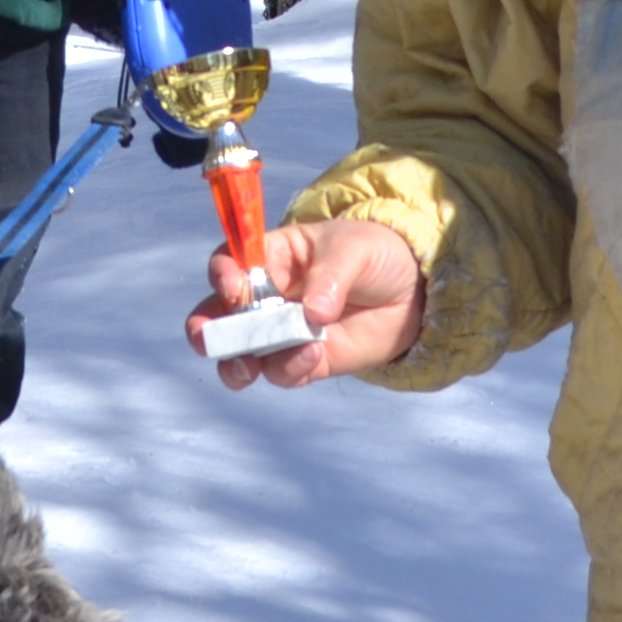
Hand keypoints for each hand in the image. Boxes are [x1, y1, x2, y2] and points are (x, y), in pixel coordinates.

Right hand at [195, 214, 424, 388]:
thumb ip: (330, 276)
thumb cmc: (375, 254)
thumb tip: (313, 312)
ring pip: (242, 353)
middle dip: (207, 330)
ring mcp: (283, 333)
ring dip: (238, 361)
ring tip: (249, 368)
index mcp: (271, 257)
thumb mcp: (354, 249)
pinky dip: (289, 368)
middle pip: (219, 315)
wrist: (414, 292)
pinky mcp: (305, 362)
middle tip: (207, 341)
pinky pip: (283, 371)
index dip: (223, 275)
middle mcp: (267, 298)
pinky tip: (312, 355)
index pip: (231, 264)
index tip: (232, 288)